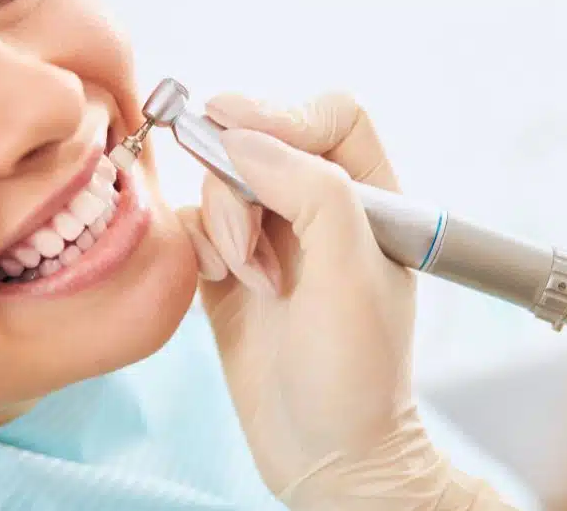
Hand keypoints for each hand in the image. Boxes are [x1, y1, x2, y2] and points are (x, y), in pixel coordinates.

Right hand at [177, 94, 493, 508]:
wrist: (321, 453)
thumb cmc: (354, 374)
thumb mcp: (350, 273)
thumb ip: (309, 189)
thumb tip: (242, 137)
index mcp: (369, 201)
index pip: (329, 118)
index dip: (282, 113)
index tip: (232, 123)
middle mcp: (318, 211)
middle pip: (262, 146)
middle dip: (242, 187)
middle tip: (248, 246)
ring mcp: (271, 238)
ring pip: (223, 185)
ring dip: (225, 226)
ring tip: (249, 279)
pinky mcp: (231, 268)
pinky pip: (197, 224)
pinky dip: (200, 244)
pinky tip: (219, 281)